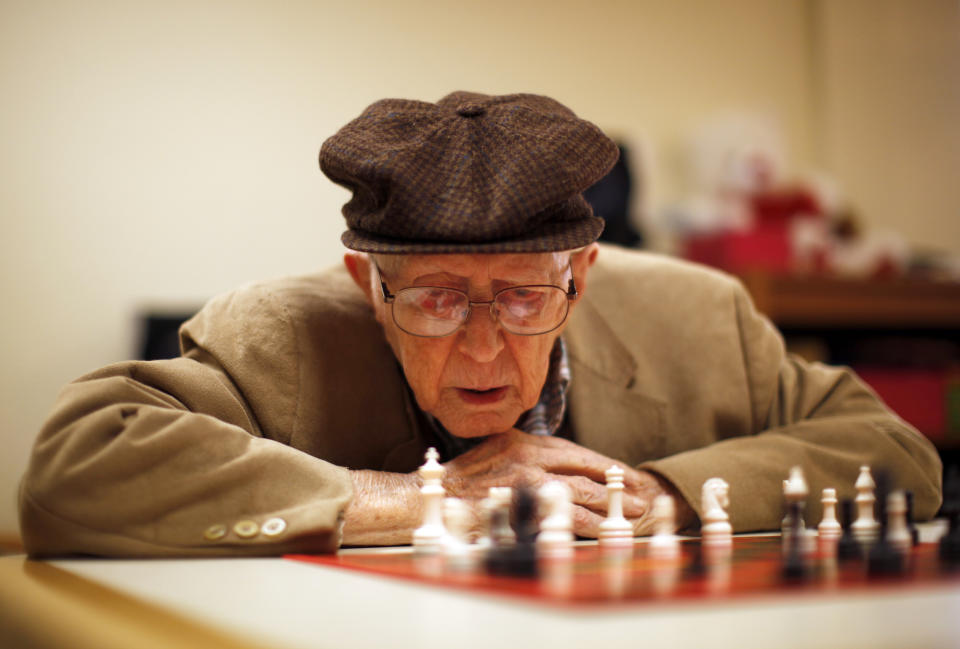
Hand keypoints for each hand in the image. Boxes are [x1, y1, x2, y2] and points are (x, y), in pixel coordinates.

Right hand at [442, 429, 694, 536]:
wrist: (429, 496)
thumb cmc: (462, 480)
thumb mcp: (497, 452)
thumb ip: (528, 456)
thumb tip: (561, 469)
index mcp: (523, 441)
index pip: (574, 451)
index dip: (602, 465)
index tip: (624, 473)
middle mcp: (527, 455)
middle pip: (584, 468)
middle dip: (615, 482)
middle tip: (640, 494)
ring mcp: (524, 480)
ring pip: (579, 492)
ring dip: (610, 504)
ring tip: (634, 513)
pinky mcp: (520, 505)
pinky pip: (561, 517)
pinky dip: (586, 525)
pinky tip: (603, 531)